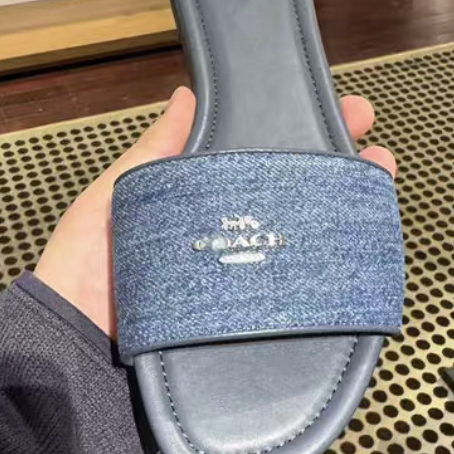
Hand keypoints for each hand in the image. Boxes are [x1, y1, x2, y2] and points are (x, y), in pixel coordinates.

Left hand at [35, 86, 395, 338]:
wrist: (75, 356)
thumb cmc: (85, 273)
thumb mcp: (113, 201)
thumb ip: (152, 155)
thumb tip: (185, 96)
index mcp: (199, 211)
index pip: (260, 163)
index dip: (301, 136)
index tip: (344, 112)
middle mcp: (228, 248)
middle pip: (294, 205)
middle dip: (339, 177)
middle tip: (378, 157)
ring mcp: (244, 295)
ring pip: (306, 256)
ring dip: (346, 226)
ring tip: (378, 199)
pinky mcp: (250, 337)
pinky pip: (300, 313)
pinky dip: (332, 296)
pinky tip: (360, 273)